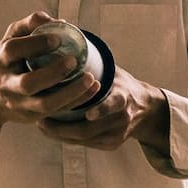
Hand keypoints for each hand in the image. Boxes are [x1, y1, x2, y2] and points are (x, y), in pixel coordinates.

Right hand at [0, 13, 100, 126]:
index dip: (36, 44)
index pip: (13, 51)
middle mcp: (7, 84)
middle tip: (73, 61)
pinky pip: (57, 111)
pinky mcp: (32, 117)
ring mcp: (19, 104)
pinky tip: (93, 88)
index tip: (58, 39)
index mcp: (1, 60)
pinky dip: (77, 100)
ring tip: (90, 78)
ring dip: (71, 93)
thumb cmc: (9, 59)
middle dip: (53, 73)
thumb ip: (30, 24)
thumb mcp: (12, 38)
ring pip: (45, 104)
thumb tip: (58, 21)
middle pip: (28, 84)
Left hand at [38, 65, 167, 150]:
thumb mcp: (114, 72)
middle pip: (90, 129)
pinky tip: (52, 131)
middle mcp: (122, 119)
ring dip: (59, 134)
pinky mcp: (111, 145)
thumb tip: (66, 42)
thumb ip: (93, 66)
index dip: (101, 109)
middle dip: (62, 126)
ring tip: (41, 124)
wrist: (147, 109)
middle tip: (40, 118)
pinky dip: (66, 138)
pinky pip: (84, 144)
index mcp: (124, 97)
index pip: (114, 103)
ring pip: (83, 139)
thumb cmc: (122, 85)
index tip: (88, 112)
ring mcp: (117, 134)